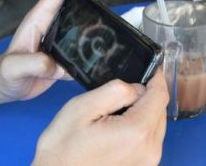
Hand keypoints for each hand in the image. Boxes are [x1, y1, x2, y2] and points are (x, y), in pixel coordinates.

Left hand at [0, 0, 101, 101]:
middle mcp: (49, 26)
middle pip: (74, 3)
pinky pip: (82, 49)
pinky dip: (92, 53)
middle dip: (92, 2)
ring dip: (95, 28)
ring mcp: (57, 40)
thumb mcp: (14, 68)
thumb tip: (58, 66)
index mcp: (38, 20)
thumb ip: (32, 64)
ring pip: (81, 26)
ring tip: (110, 36)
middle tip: (109, 13)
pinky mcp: (62, 56)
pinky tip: (100, 61)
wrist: (4, 88)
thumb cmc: (3, 75)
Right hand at [32, 71, 167, 165]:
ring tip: (113, 110)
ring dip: (142, 112)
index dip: (155, 78)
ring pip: (155, 125)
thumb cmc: (63, 146)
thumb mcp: (81, 108)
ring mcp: (148, 161)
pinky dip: (138, 127)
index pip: (159, 96)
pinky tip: (115, 127)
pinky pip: (148, 139)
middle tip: (119, 90)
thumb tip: (135, 87)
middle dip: (146, 96)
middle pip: (159, 111)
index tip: (150, 68)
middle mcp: (149, 149)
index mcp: (136, 131)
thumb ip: (113, 91)